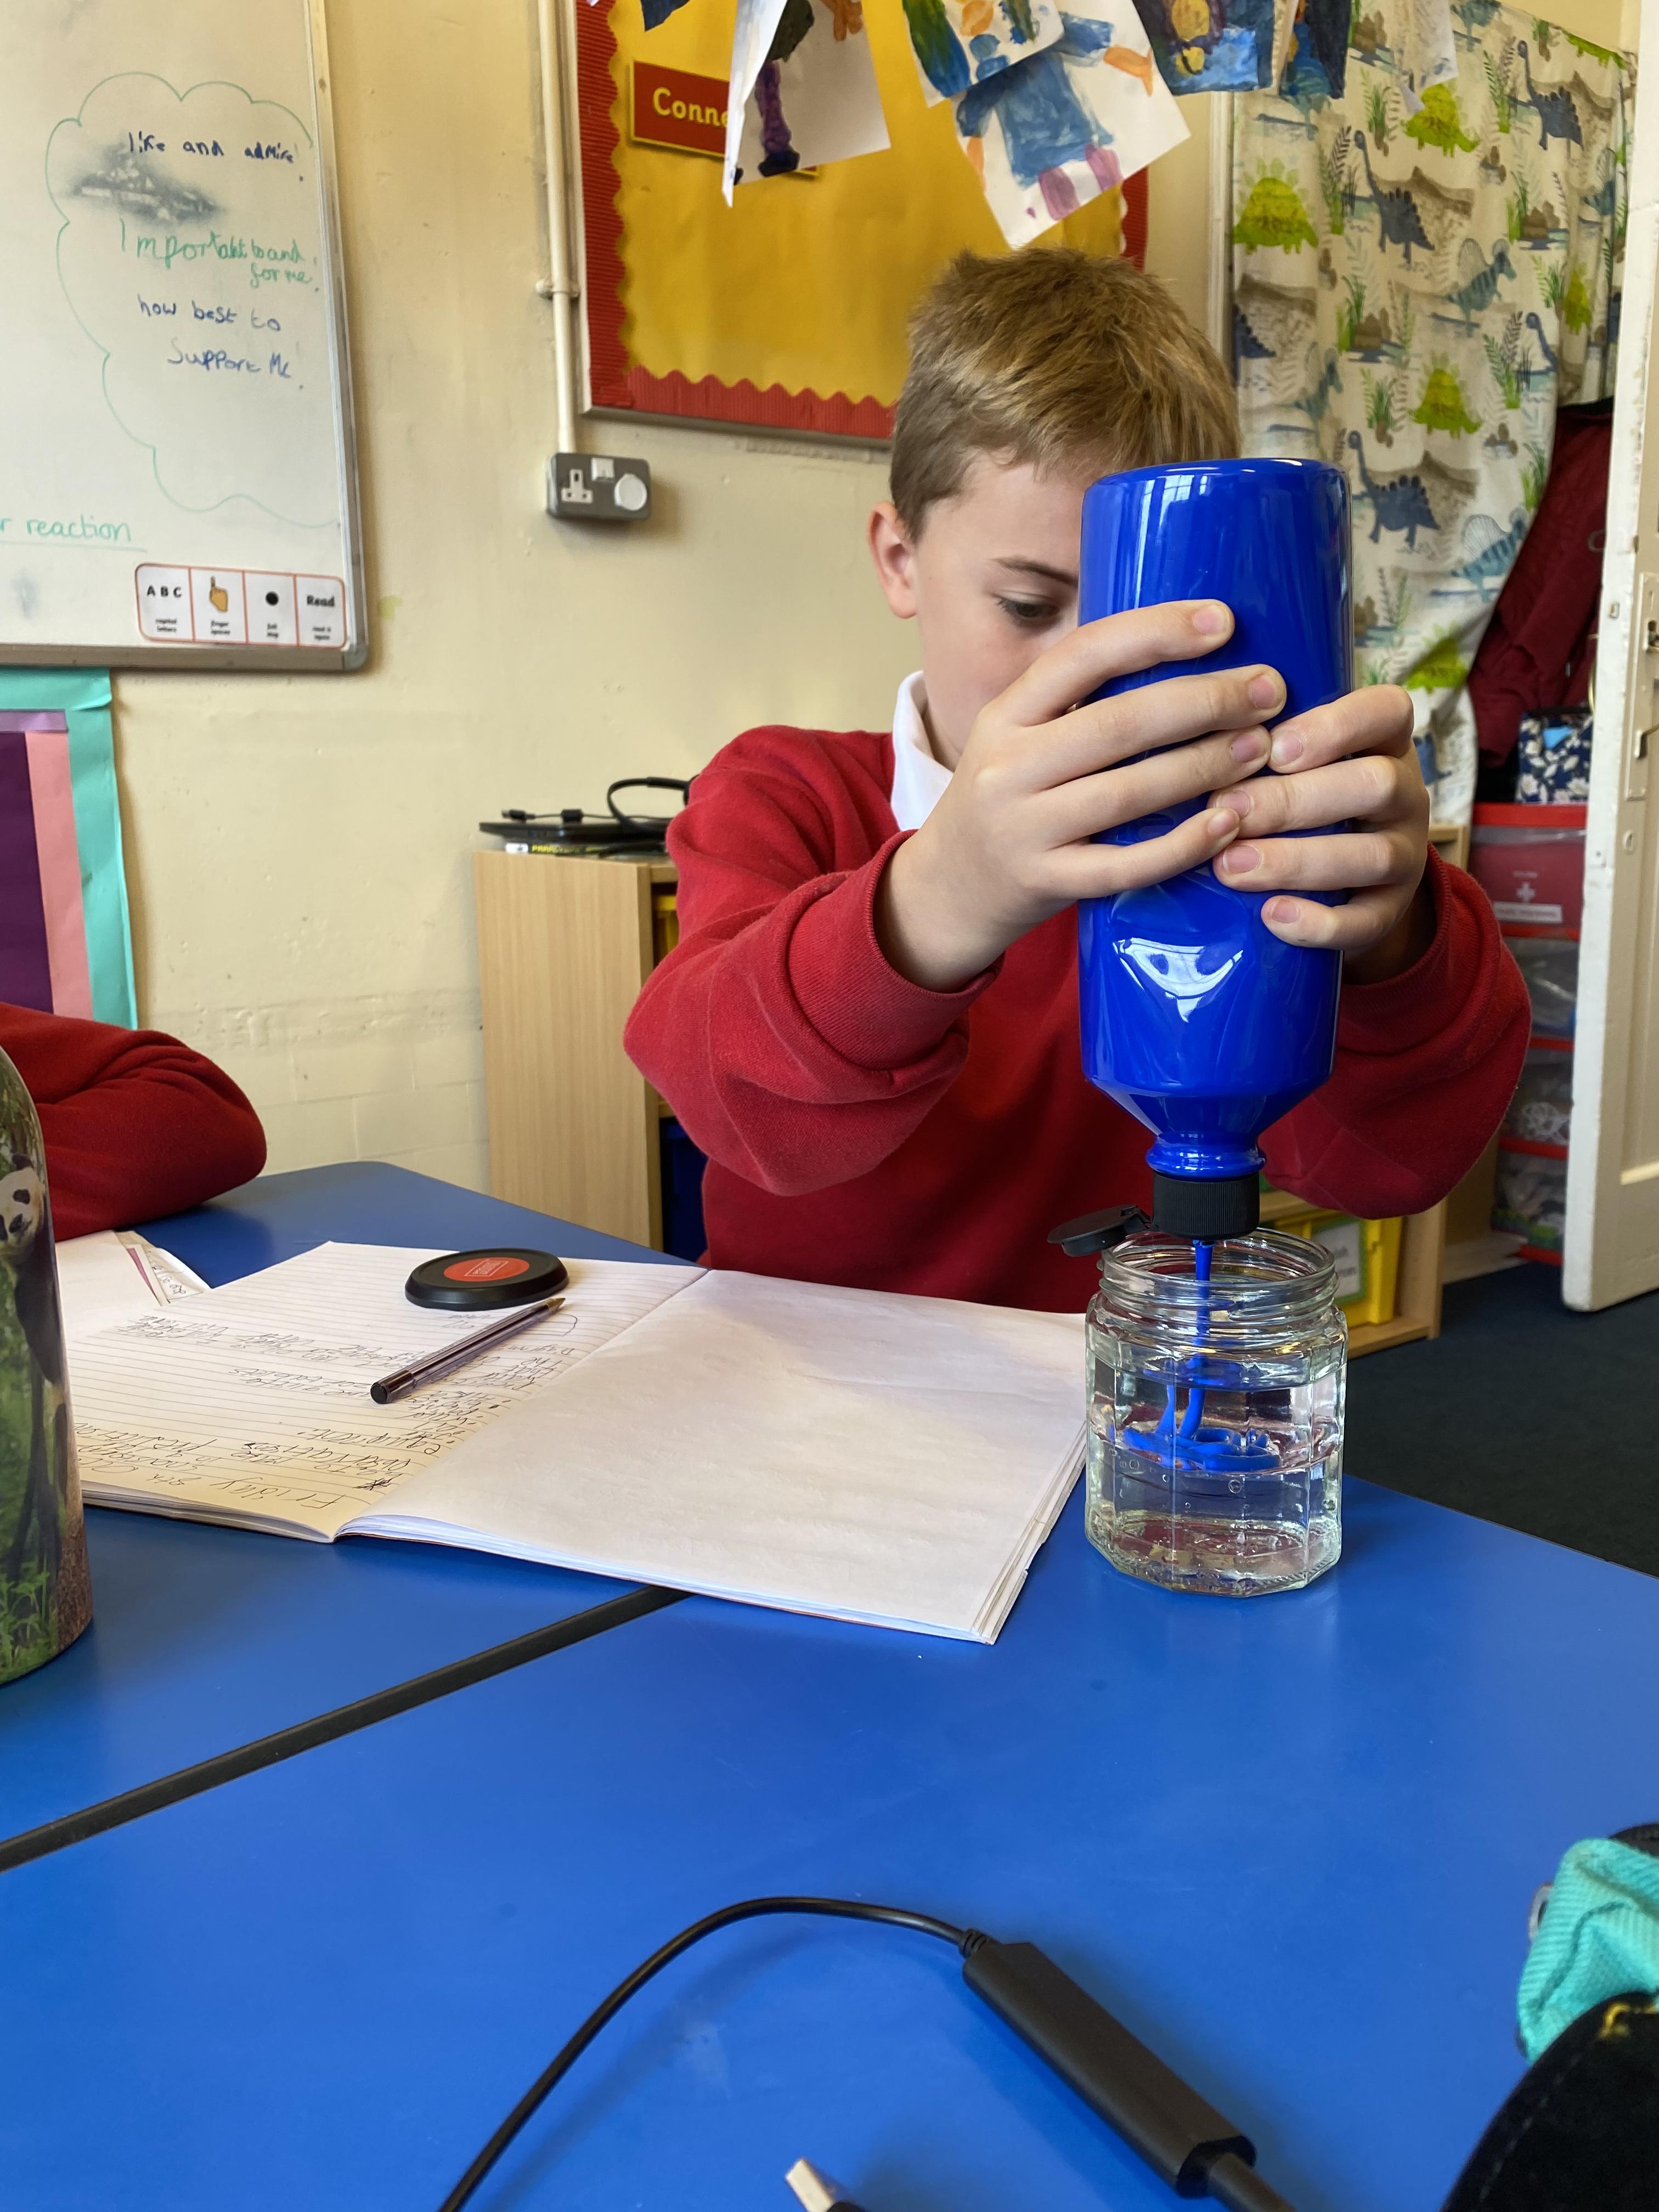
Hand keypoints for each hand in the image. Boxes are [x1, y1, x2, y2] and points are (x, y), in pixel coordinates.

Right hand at [878, 601, 1277, 990]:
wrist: (948, 887)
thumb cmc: (1010, 798)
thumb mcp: (1019, 735)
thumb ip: (1078, 700)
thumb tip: (1183, 643)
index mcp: (1005, 714)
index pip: (1083, 655)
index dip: (1156, 633)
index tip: (1223, 622)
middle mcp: (1008, 767)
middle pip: (1118, 723)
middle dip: (1204, 702)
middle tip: (1267, 690)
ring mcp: (1024, 829)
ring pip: (1129, 791)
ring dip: (1206, 765)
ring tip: (1261, 746)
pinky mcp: (1046, 883)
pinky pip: (1126, 865)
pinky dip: (1182, 844)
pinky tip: (1227, 823)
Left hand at [1207, 685, 1432, 983]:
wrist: (1342, 882)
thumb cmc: (1302, 799)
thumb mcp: (1295, 763)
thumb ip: (1262, 747)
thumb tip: (1192, 747)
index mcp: (1384, 743)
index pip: (1387, 712)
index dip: (1336, 726)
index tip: (1273, 747)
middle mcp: (1406, 795)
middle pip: (1376, 784)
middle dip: (1296, 799)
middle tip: (1228, 810)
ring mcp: (1406, 857)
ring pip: (1373, 856)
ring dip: (1297, 860)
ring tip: (1230, 866)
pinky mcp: (1389, 912)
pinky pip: (1367, 922)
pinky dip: (1318, 923)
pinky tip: (1271, 916)